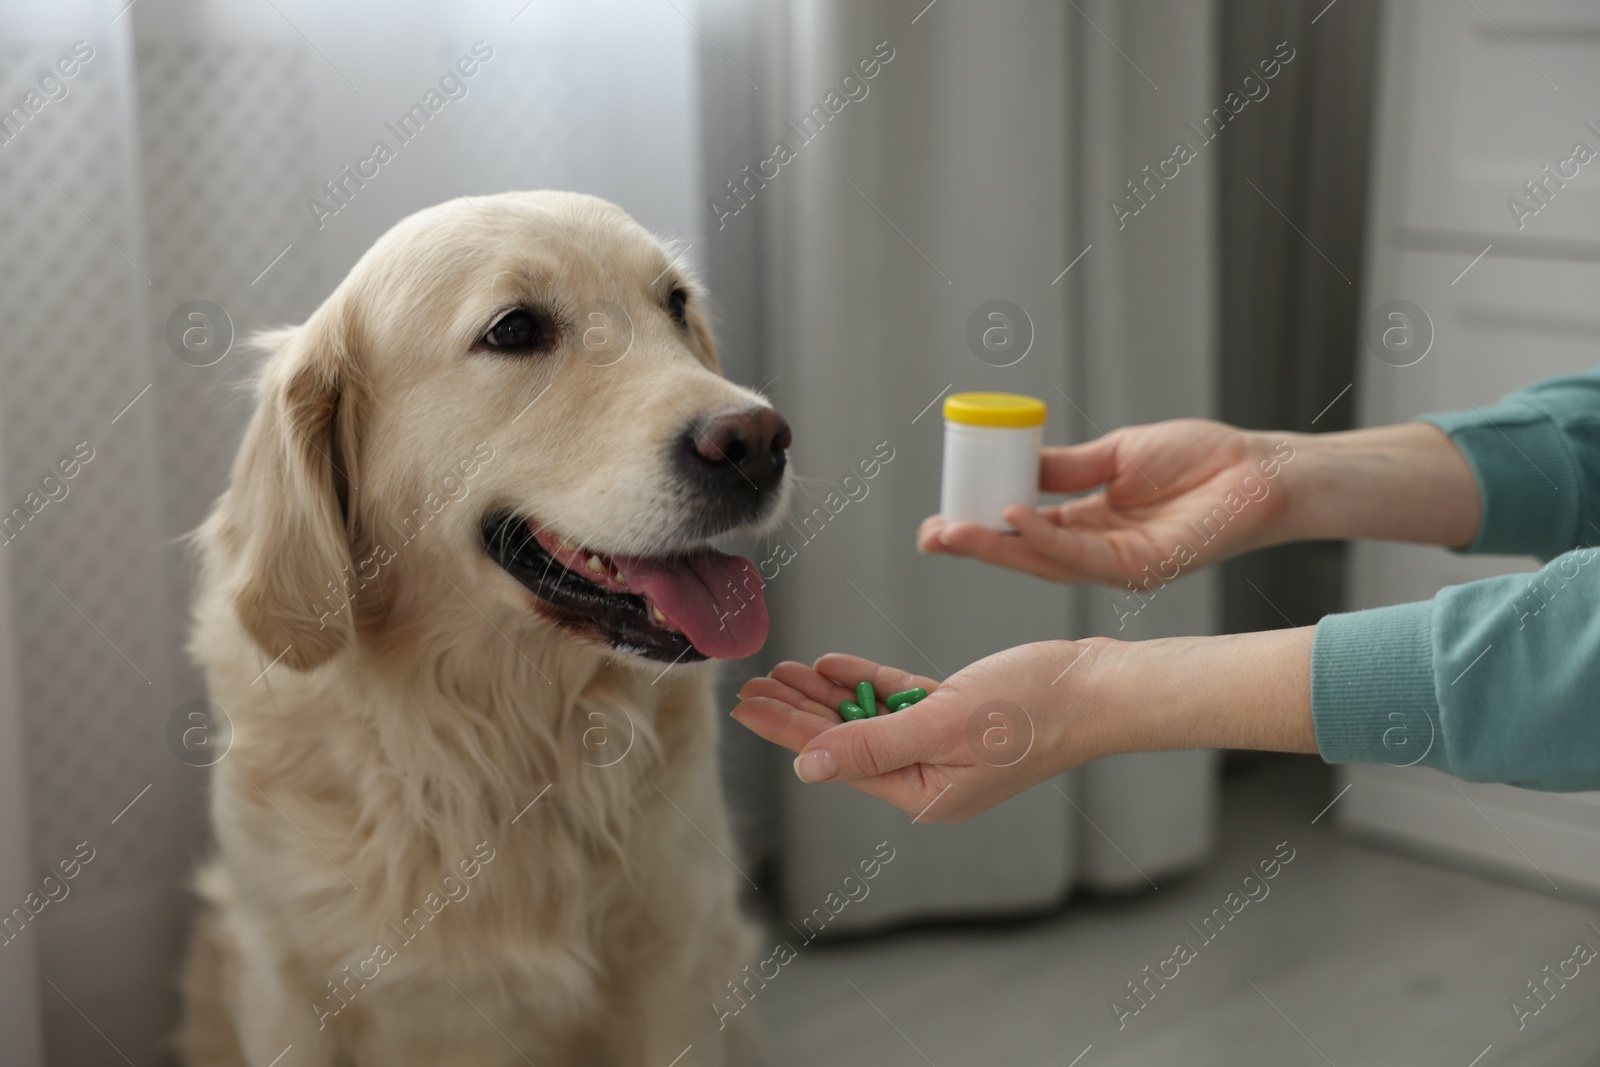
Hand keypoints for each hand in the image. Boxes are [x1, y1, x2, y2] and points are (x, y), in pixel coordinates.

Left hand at [732, 641, 1103, 822]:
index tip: (746, 706)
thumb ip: (871, 744)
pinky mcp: (956, 715)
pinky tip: (830, 665)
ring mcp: (941, 746)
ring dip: (825, 693)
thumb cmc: (1033, 710)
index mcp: (922, 793)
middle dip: (797, 711)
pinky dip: (865, 681)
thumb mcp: (942, 725)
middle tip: (752, 683)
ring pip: (867, 718)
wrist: (1098, 688)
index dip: (787, 731)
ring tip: (780, 670)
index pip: (836, 759)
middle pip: (844, 740)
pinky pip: (897, 700)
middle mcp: (927, 776)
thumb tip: (805, 766)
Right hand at [918, 419, 1295, 584]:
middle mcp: (1095, 554)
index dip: (979, 527)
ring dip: (997, 546)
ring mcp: (1116, 566)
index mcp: (1087, 526)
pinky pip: (1083, 555)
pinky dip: (1046, 537)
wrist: (1259, 470)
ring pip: (1044, 561)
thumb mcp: (1116, 454)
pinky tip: (1016, 516)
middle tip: (929, 536)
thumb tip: (1013, 462)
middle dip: (972, 546)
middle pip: (1023, 554)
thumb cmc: (1200, 460)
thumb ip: (1066, 466)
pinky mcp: (1141, 569)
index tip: (938, 519)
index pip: (1021, 532)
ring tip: (953, 530)